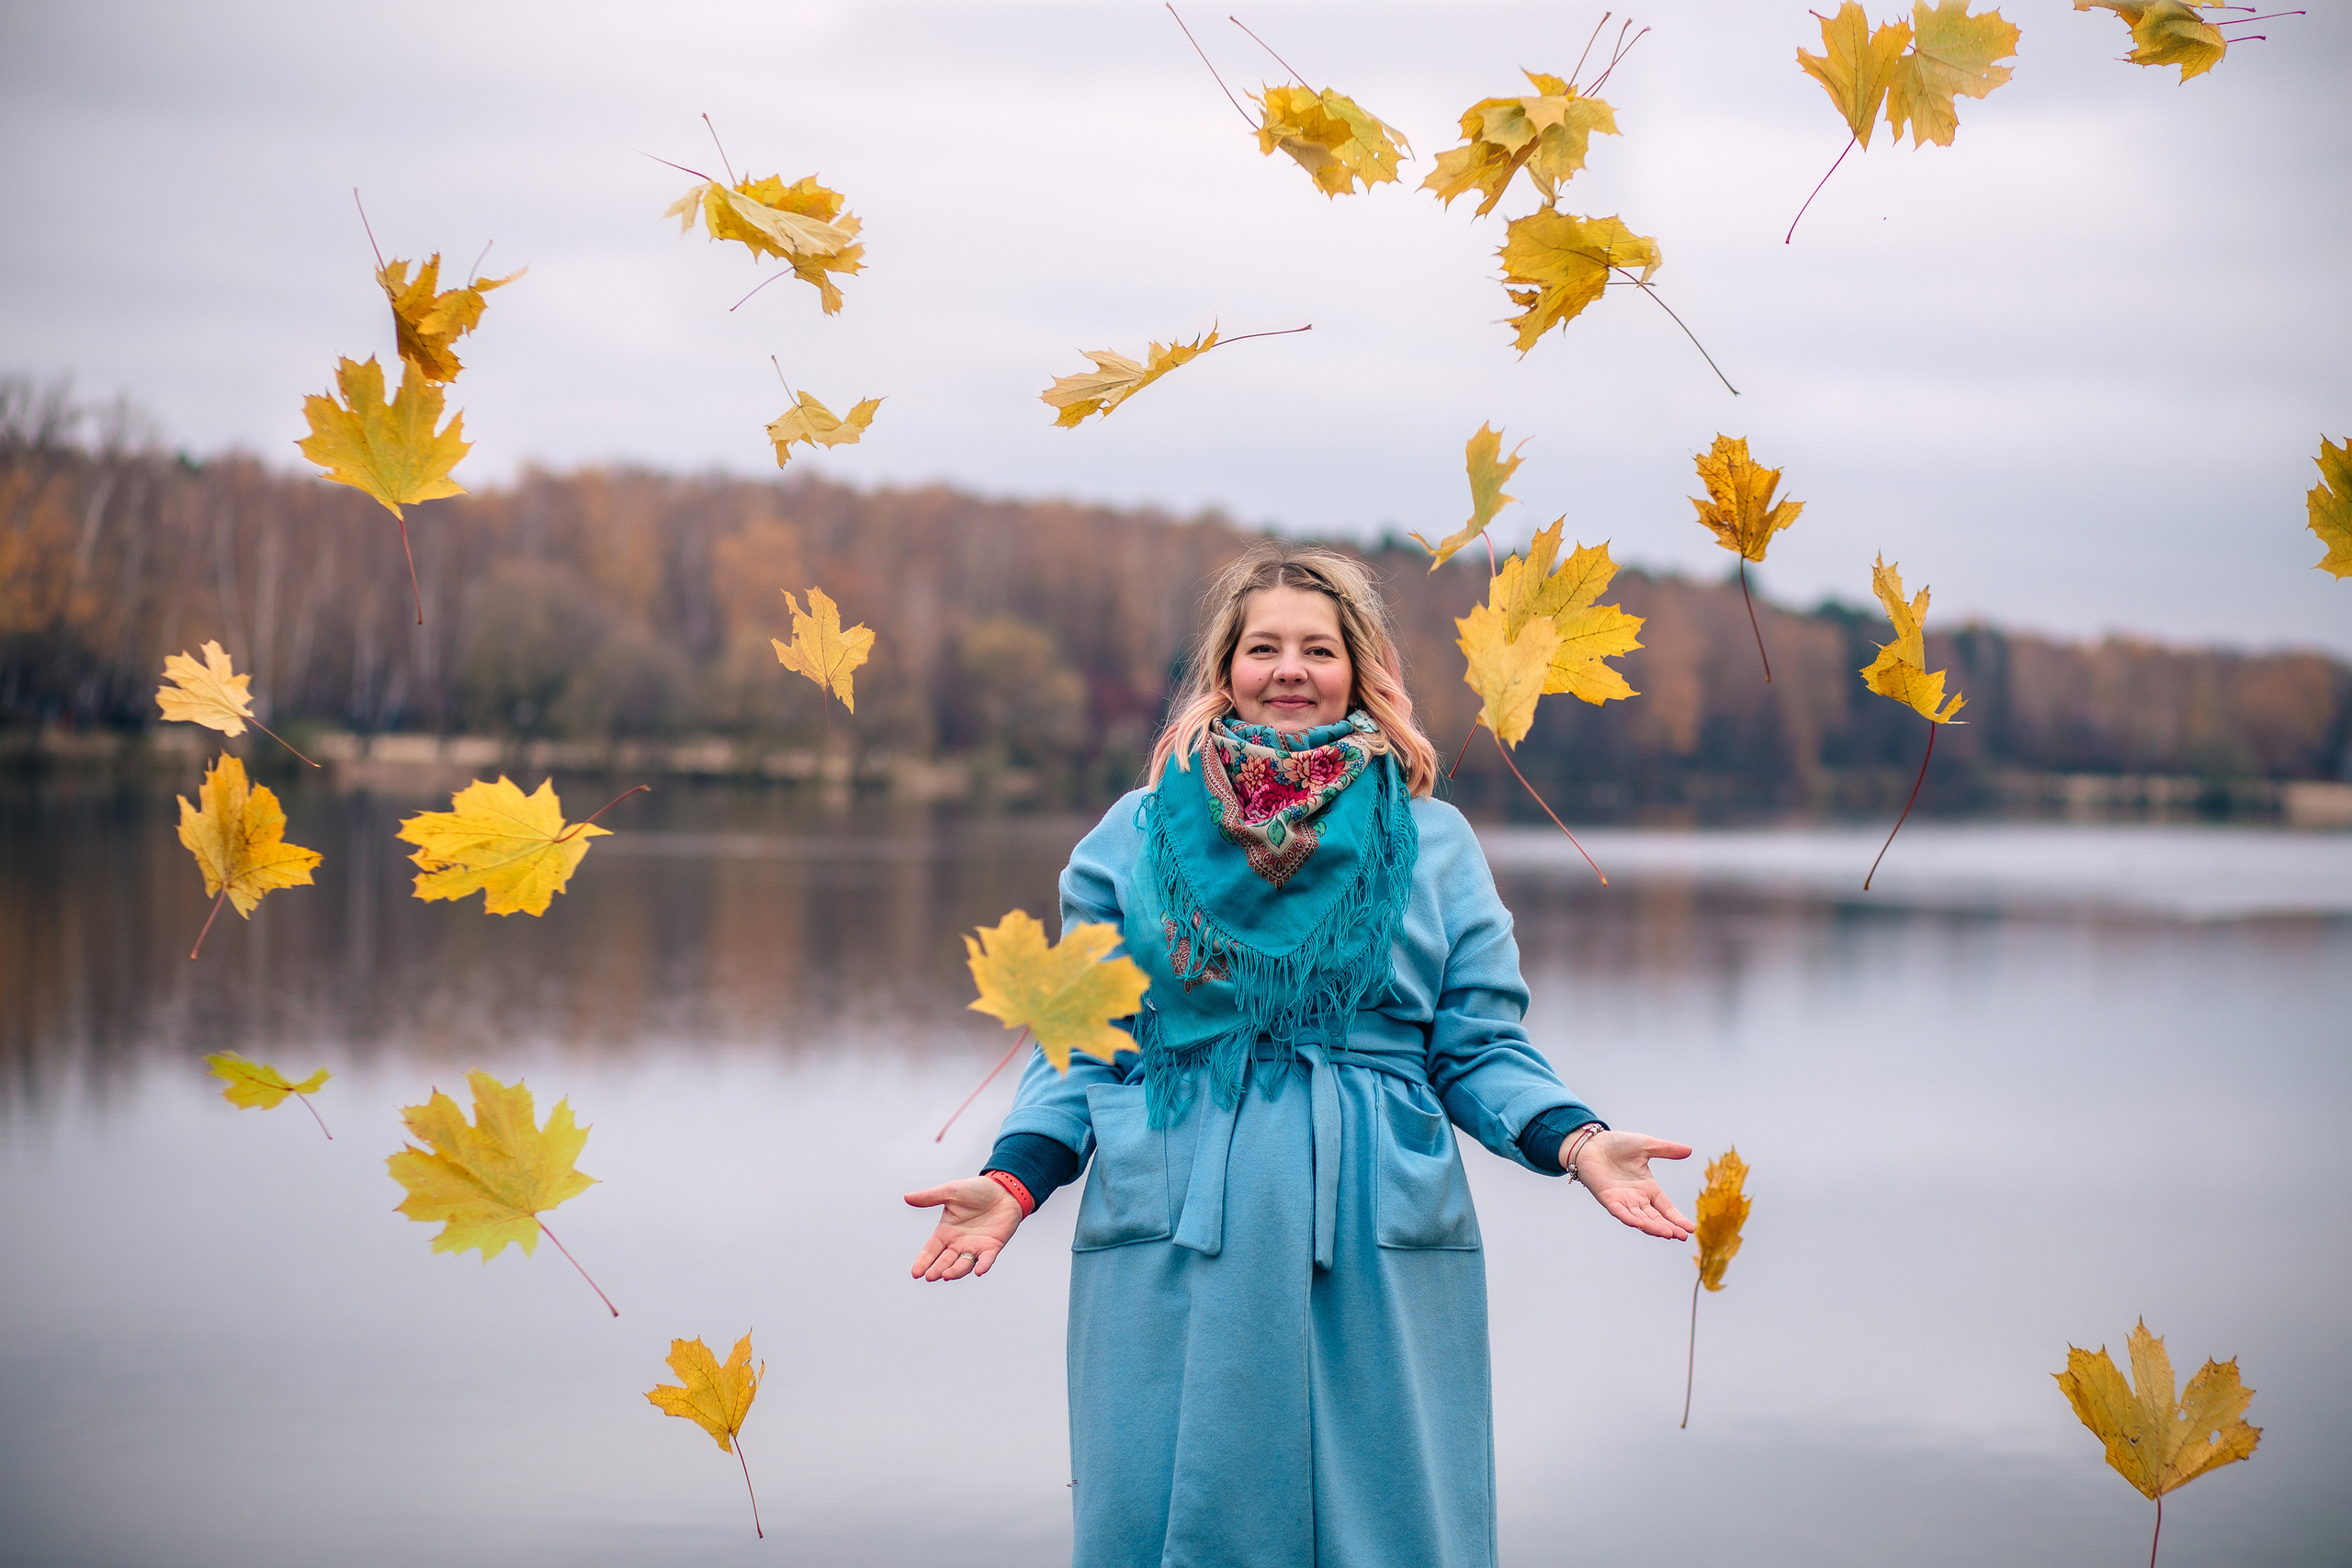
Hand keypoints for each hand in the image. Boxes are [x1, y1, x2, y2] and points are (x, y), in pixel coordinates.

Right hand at [904, 1176, 1023, 1281]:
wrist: (1004, 1189)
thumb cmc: (977, 1190)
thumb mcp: (951, 1192)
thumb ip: (930, 1197)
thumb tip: (907, 1197)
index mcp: (946, 1232)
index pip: (931, 1250)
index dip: (923, 1261)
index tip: (915, 1273)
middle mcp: (959, 1243)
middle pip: (945, 1261)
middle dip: (937, 1269)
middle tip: (930, 1277)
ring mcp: (975, 1247)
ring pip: (963, 1264)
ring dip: (956, 1271)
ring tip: (947, 1275)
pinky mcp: (992, 1247)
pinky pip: (987, 1259)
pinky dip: (983, 1266)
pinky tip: (979, 1271)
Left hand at [1565, 1130, 1695, 1240]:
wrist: (1592, 1143)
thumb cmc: (1617, 1144)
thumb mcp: (1646, 1145)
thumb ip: (1667, 1150)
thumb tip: (1690, 1150)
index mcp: (1648, 1188)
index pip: (1666, 1207)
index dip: (1677, 1218)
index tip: (1691, 1228)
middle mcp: (1637, 1198)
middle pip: (1656, 1218)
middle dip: (1669, 1228)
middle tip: (1682, 1236)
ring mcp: (1622, 1201)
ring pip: (1641, 1219)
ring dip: (1653, 1227)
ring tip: (1668, 1234)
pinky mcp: (1608, 1199)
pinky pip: (1620, 1212)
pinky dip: (1629, 1219)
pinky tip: (1640, 1224)